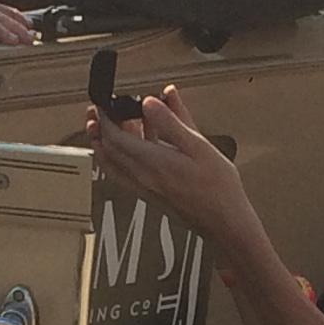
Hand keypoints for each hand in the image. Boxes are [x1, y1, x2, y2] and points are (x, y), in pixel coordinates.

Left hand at [85, 85, 254, 248]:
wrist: (223, 221)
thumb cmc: (217, 188)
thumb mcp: (199, 145)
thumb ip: (172, 122)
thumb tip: (151, 102)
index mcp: (152, 162)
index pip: (115, 137)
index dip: (105, 118)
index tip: (104, 103)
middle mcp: (142, 177)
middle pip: (108, 150)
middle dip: (100, 128)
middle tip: (100, 111)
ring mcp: (144, 187)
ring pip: (112, 164)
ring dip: (104, 144)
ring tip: (105, 127)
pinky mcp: (150, 194)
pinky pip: (123, 174)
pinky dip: (117, 158)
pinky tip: (128, 150)